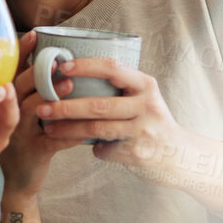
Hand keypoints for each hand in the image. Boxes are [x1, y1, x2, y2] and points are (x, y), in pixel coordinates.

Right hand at [0, 30, 88, 195]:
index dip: (21, 52)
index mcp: (7, 100)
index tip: (35, 34)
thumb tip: (59, 61)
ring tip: (71, 85)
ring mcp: (20, 132)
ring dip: (51, 96)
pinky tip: (86, 128)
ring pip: (29, 110)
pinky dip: (70, 133)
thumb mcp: (25, 114)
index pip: (12, 70)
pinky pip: (52, 141)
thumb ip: (35, 91)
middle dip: (36, 71)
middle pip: (17, 86)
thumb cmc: (27, 139)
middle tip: (57, 60)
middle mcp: (8, 113)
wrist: (17, 182)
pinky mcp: (34, 152)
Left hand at [32, 57, 182, 171]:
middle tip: (41, 107)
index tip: (61, 68)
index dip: (84, 67)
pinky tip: (89, 148)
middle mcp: (147, 105)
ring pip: (96, 129)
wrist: (181, 156)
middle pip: (98, 104)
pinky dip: (94, 149)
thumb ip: (121, 88)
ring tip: (48, 128)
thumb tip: (72, 75)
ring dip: (68, 130)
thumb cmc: (152, 122)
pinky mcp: (138, 154)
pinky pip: (104, 150)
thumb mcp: (145, 98)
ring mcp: (143, 131)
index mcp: (146, 85)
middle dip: (65, 107)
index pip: (112, 68)